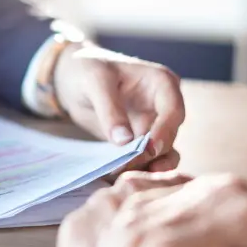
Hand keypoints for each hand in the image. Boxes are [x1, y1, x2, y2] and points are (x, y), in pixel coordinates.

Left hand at [54, 45, 184, 171]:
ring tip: (128, 178)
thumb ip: (110, 110)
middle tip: (126, 168)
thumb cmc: (87, 68)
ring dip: (148, 167)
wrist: (73, 76)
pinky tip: (120, 178)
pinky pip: (146, 160)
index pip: (173, 111)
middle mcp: (163, 106)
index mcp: (161, 83)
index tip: (149, 149)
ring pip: (162, 153)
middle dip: (150, 154)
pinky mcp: (140, 141)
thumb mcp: (95, 82)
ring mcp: (154, 125)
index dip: (164, 132)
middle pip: (168, 136)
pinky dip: (136, 169)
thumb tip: (124, 142)